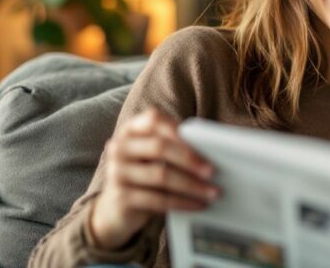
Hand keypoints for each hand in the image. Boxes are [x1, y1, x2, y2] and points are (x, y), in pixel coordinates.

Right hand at [89, 109, 218, 250]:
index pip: (154, 120)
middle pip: (159, 148)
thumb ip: (174, 146)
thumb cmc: (145, 175)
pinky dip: (182, 202)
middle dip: (190, 159)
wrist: (116, 209)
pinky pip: (157, 199)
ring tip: (213, 192)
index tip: (207, 144)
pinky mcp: (120, 198)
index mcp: (130, 130)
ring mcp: (116, 172)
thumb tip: (212, 149)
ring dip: (192, 185)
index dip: (180, 132)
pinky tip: (198, 205)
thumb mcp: (155, 157)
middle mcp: (119, 147)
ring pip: (161, 175)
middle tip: (213, 171)